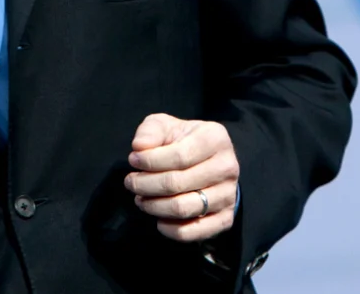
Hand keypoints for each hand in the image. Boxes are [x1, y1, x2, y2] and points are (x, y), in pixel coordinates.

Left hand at [124, 113, 238, 241]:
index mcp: (215, 139)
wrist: (211, 161)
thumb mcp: (166, 126)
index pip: (179, 156)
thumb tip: (140, 146)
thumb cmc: (183, 141)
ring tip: (140, 198)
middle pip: (177, 184)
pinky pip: (193, 232)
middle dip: (145, 185)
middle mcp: (227, 167)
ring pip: (183, 208)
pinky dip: (169, 229)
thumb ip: (151, 131)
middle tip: (130, 183)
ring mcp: (228, 195)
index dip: (150, 161)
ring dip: (153, 206)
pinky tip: (158, 219)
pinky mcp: (225, 218)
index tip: (133, 161)